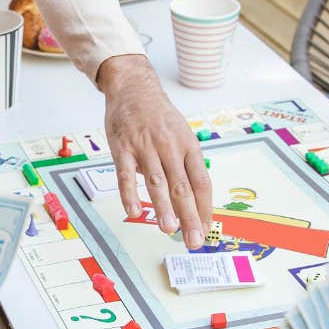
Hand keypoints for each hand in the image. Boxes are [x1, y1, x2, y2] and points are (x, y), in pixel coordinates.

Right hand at [97, 54, 212, 247]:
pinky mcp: (122, 147)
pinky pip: (125, 174)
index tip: (205, 230)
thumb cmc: (159, 117)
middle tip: (193, 240)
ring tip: (169, 229)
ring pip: (157, 182)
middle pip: (182, 187)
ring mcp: (145, 147)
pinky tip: (133, 211)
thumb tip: (193, 201)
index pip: (201, 182)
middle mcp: (170, 147)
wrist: (134, 87)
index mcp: (188, 147)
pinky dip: (129, 193)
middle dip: (189, 216)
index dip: (205, 208)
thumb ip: (185, 165)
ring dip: (163, 207)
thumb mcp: (181, 135)